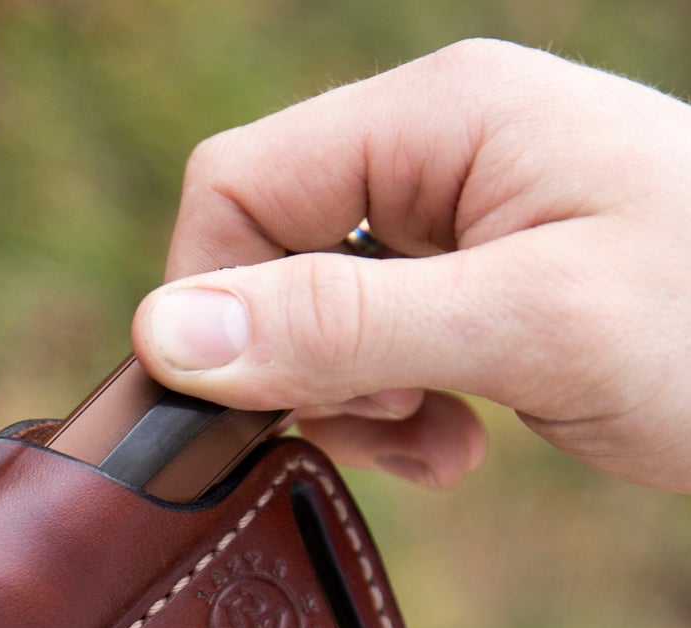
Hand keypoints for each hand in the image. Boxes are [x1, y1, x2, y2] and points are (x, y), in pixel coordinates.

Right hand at [132, 39, 690, 493]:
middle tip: (391, 420)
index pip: (237, 186)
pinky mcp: (479, 289)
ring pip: (317, 318)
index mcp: (439, 117)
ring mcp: (460, 223)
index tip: (264, 402)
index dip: (216, 302)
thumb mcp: (525, 324)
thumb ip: (340, 325)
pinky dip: (396, 413)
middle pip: (269, 257)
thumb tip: (165, 332)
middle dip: (301, 364)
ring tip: (438, 442)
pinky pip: (376, 352)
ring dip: (352, 402)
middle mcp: (437, 155)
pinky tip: (459, 447)